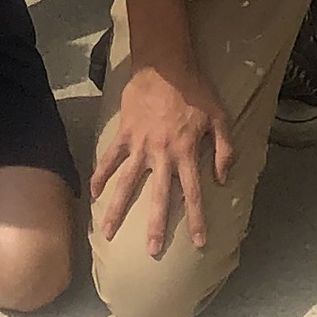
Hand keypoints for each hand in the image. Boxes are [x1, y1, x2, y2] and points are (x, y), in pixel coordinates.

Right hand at [89, 54, 234, 257]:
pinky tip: (93, 194)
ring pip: (127, 184)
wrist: (165, 64)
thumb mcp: (219, 117)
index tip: (198, 244)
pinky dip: (100, 175)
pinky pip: (110, 159)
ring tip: (108, 233)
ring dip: (117, 209)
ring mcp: (140, 145)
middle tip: (151, 252)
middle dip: (155, 226)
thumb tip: (222, 178)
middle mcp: (163, 154)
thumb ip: (224, 149)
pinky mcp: (124, 134)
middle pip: (158, 197)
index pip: (193, 194)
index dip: (196, 220)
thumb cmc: (195, 90)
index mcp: (187, 152)